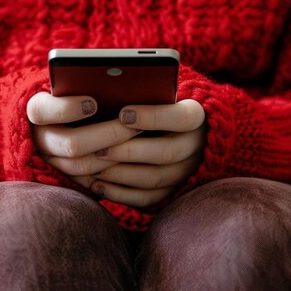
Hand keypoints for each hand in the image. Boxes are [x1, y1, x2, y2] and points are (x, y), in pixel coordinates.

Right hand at [27, 91, 138, 174]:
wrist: (70, 116)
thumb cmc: (79, 91)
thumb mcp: (79, 84)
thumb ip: (88, 83)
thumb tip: (120, 85)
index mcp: (37, 110)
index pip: (40, 111)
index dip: (66, 109)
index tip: (93, 103)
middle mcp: (39, 138)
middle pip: (70, 144)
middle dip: (106, 135)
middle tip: (132, 125)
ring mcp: (51, 160)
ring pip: (80, 166)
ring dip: (113, 155)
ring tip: (137, 140)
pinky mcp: (66, 177)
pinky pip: (89, 182)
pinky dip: (112, 173)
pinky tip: (133, 160)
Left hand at [72, 99, 205, 207]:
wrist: (175, 129)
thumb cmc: (156, 102)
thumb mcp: (156, 93)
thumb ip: (141, 92)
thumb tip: (111, 91)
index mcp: (197, 116)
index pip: (183, 118)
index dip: (154, 117)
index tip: (122, 113)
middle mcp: (196, 147)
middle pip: (167, 153)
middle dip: (129, 151)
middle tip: (99, 147)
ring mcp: (184, 173)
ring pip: (154, 178)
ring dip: (120, 173)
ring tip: (92, 164)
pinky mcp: (169, 192)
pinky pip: (145, 198)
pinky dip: (119, 193)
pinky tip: (96, 183)